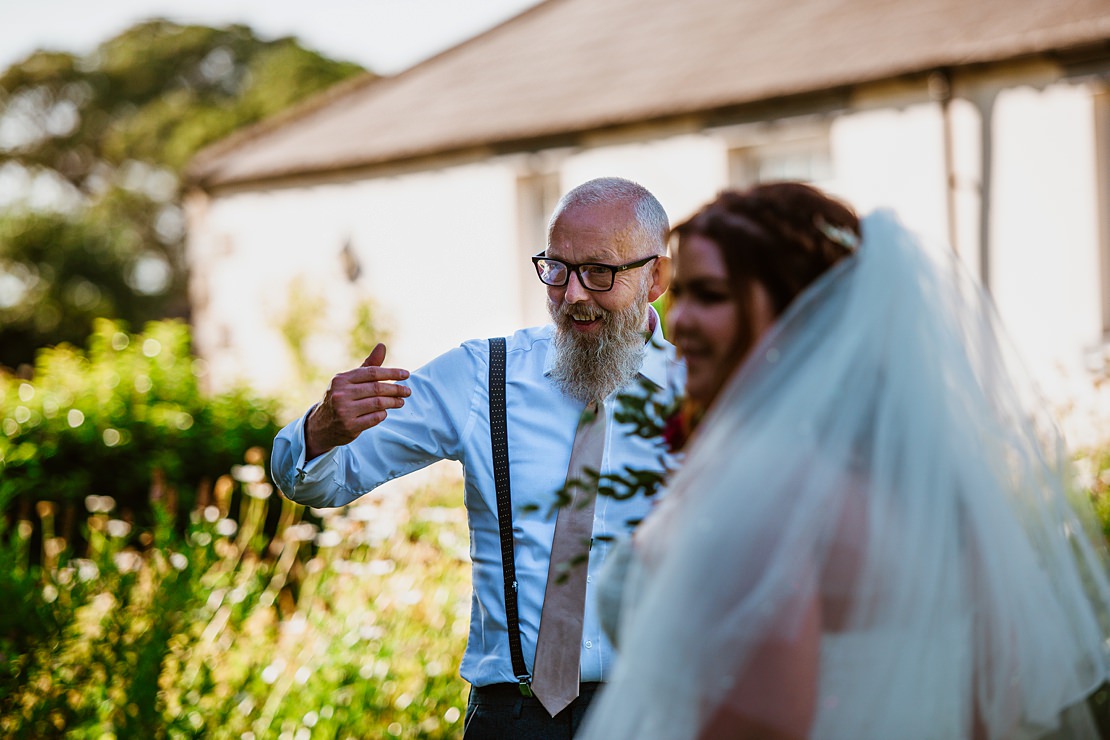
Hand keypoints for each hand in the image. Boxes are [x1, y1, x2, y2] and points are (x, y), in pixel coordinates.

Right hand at [304, 343, 410, 459]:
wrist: (321, 426)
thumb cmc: (341, 398)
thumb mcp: (350, 381)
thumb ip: (368, 365)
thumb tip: (382, 346)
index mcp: (341, 379)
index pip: (371, 372)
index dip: (391, 373)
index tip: (406, 375)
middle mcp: (341, 394)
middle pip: (376, 389)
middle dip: (395, 389)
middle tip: (408, 391)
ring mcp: (344, 411)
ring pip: (377, 404)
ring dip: (393, 402)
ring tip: (401, 401)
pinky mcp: (349, 426)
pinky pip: (374, 418)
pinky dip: (383, 414)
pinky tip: (386, 412)